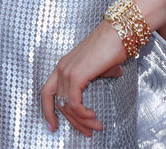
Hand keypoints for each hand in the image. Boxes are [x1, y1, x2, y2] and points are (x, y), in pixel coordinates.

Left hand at [41, 20, 125, 136]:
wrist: (118, 33)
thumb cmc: (111, 45)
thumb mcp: (100, 66)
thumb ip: (99, 75)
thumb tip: (112, 76)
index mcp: (64, 66)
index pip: (47, 92)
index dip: (47, 111)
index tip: (53, 126)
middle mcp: (61, 68)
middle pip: (58, 104)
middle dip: (73, 122)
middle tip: (87, 132)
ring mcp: (67, 71)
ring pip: (67, 106)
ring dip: (82, 121)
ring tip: (96, 126)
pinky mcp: (75, 75)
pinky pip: (74, 103)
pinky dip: (83, 114)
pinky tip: (93, 116)